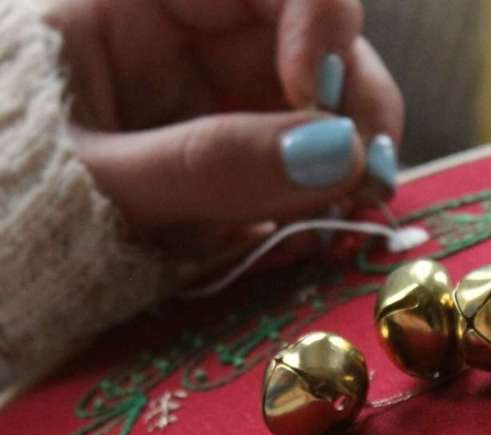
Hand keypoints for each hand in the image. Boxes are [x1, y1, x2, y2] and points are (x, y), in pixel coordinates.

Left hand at [41, 0, 402, 259]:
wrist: (9, 266)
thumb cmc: (20, 205)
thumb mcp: (101, 183)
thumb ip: (207, 167)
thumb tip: (336, 155)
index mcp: (139, 5)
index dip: (318, 21)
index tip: (316, 98)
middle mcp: (197, 46)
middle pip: (317, 45)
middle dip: (354, 110)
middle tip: (369, 181)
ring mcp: (225, 107)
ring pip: (323, 115)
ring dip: (344, 170)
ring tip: (332, 226)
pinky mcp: (240, 165)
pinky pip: (302, 174)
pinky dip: (316, 209)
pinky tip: (301, 241)